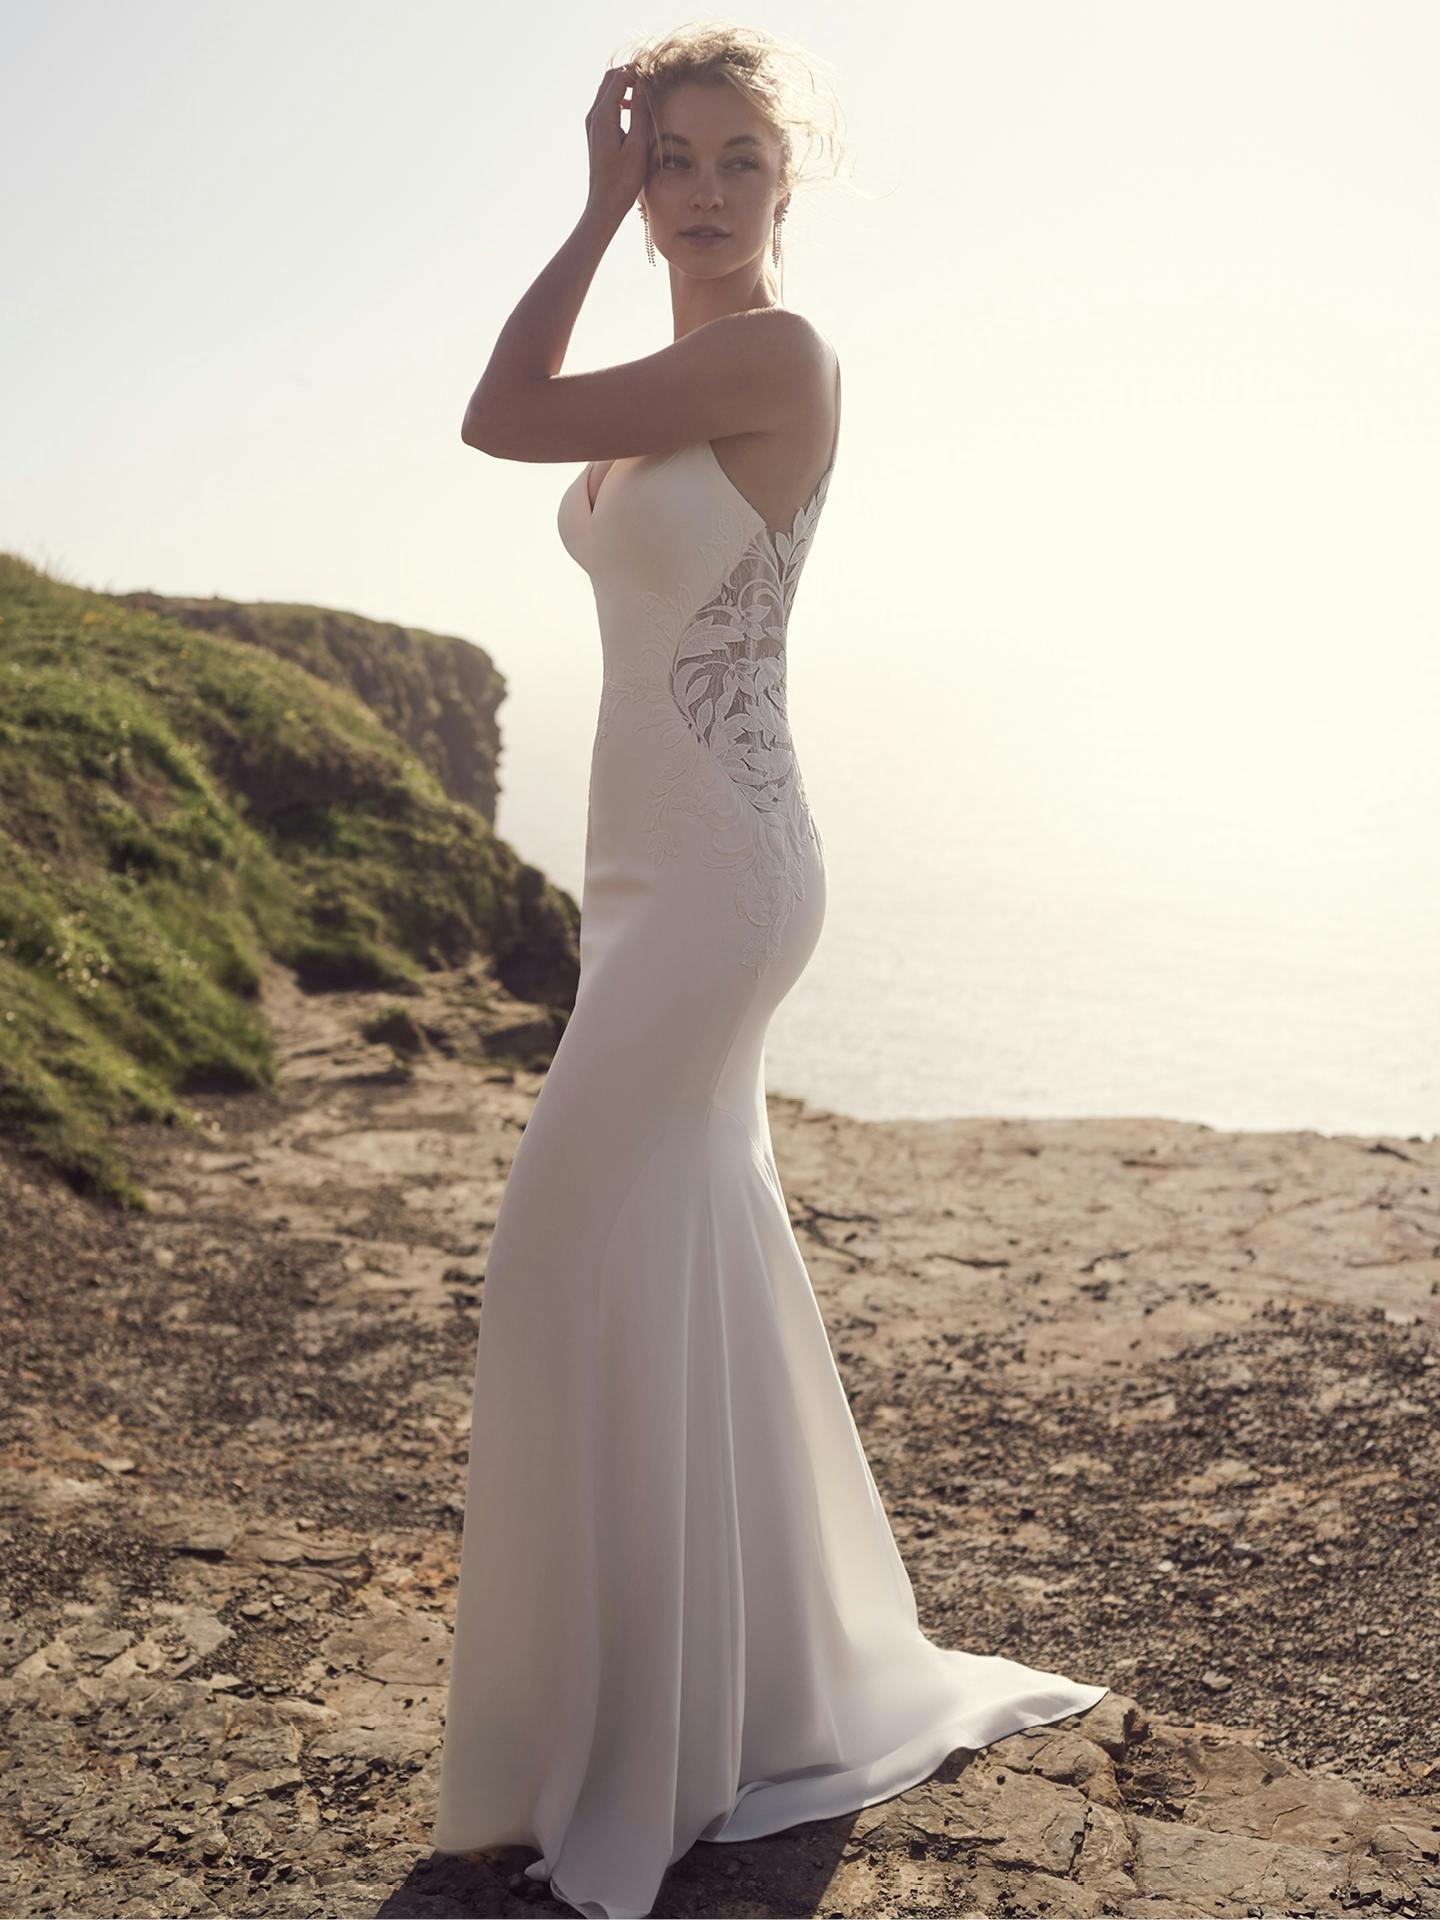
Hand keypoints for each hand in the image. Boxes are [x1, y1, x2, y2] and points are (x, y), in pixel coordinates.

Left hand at [585, 65, 649, 216]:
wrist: (605, 203)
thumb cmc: (624, 179)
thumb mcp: (638, 144)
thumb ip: (640, 111)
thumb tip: (644, 84)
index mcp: (603, 116)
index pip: (618, 78)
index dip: (637, 73)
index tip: (656, 78)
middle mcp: (594, 115)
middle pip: (610, 78)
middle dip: (630, 75)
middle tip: (651, 81)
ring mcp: (592, 123)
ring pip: (607, 90)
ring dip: (625, 86)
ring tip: (646, 94)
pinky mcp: (595, 131)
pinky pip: (607, 104)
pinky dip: (621, 99)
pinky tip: (634, 111)